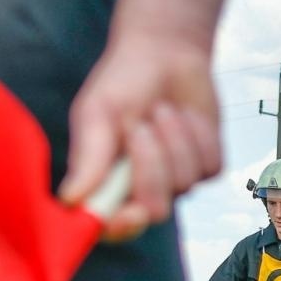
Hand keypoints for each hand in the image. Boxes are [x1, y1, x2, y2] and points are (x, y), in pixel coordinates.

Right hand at [59, 29, 221, 242]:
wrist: (165, 52)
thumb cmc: (121, 83)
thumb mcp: (97, 114)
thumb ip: (88, 157)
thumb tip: (70, 199)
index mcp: (107, 183)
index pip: (113, 228)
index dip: (121, 228)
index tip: (129, 213)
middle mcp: (142, 189)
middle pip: (154, 210)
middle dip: (150, 167)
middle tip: (140, 126)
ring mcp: (178, 180)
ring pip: (185, 184)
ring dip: (174, 140)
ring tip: (161, 110)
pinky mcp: (208, 165)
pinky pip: (209, 166)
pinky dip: (198, 135)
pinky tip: (185, 114)